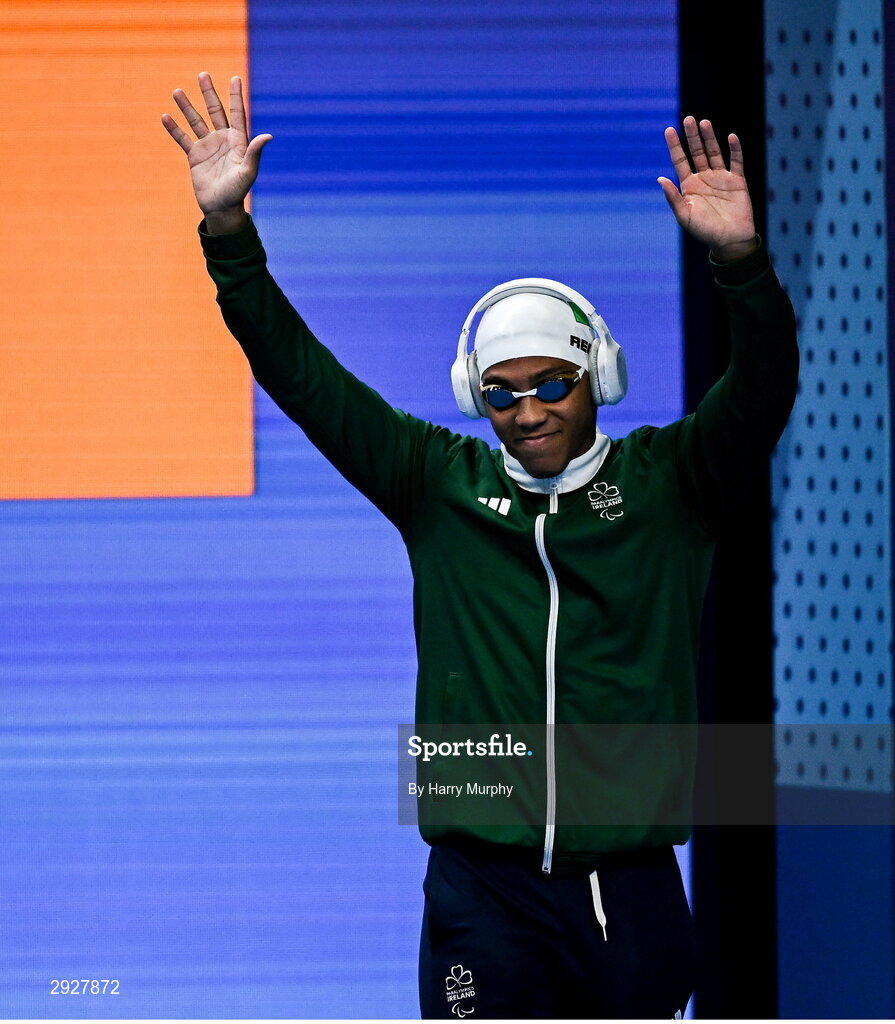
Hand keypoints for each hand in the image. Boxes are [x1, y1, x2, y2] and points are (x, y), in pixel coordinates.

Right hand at [162, 73, 271, 232]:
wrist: (221, 209)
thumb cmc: (237, 192)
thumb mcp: (247, 172)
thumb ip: (255, 152)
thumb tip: (268, 136)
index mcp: (237, 142)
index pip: (237, 114)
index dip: (235, 96)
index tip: (234, 78)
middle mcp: (222, 141)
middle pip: (215, 112)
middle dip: (209, 93)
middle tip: (203, 75)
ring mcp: (208, 147)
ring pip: (196, 122)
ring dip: (187, 107)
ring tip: (177, 92)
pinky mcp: (195, 157)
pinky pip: (183, 139)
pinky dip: (174, 129)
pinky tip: (165, 116)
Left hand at [657, 116, 756, 262]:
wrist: (729, 241)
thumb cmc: (704, 231)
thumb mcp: (685, 215)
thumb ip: (673, 197)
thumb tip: (660, 178)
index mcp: (689, 186)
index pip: (680, 161)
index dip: (675, 146)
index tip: (669, 130)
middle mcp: (704, 178)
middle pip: (697, 152)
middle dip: (692, 136)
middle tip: (688, 119)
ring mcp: (721, 178)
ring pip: (714, 152)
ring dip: (709, 138)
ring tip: (704, 123)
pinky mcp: (737, 181)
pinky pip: (736, 162)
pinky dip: (735, 150)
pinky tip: (731, 137)